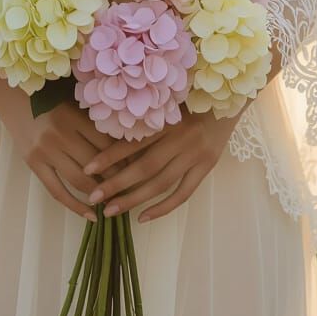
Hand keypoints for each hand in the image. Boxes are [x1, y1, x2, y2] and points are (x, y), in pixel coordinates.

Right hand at [0, 90, 132, 222]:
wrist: (11, 96)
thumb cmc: (48, 96)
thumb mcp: (74, 102)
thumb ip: (94, 121)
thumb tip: (125, 147)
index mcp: (75, 116)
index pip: (107, 144)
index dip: (125, 159)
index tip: (137, 168)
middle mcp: (61, 134)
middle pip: (97, 165)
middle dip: (117, 179)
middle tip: (131, 189)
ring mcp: (45, 151)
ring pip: (80, 181)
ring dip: (100, 195)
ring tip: (115, 202)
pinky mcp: (33, 163)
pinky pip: (57, 191)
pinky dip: (76, 207)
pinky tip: (91, 216)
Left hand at [81, 107, 239, 222]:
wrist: (229, 100)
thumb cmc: (191, 98)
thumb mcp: (167, 103)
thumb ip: (145, 119)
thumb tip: (108, 135)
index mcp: (168, 119)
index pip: (134, 142)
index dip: (109, 156)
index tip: (87, 169)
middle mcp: (182, 138)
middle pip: (145, 167)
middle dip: (116, 184)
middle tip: (94, 197)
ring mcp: (196, 155)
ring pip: (161, 183)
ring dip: (134, 199)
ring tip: (111, 210)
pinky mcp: (207, 167)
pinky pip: (183, 193)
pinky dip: (163, 207)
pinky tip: (143, 217)